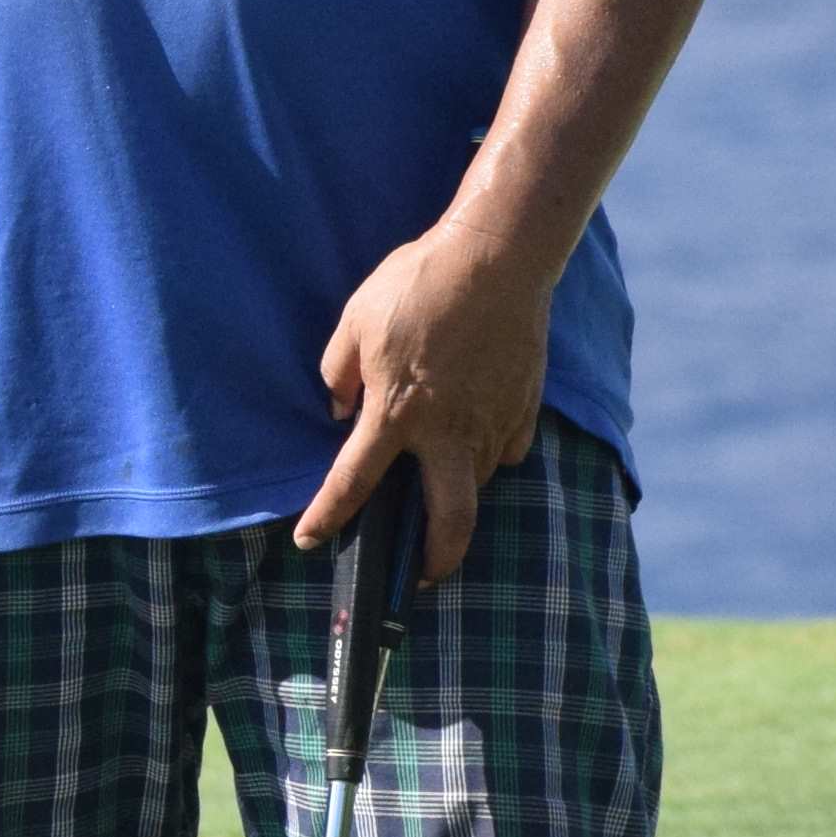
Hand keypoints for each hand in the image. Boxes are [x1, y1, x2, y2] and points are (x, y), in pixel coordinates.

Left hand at [302, 226, 553, 581]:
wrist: (498, 258)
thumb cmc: (417, 285)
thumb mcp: (354, 324)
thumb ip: (338, 375)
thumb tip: (342, 411)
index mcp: (397, 414)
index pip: (353, 483)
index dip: (327, 517)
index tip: (309, 540)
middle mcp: (450, 431)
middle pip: (450, 521)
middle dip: (435, 562)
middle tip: (420, 578)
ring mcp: (495, 422)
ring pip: (478, 484)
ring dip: (456, 498)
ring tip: (436, 496)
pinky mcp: (526, 407)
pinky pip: (507, 450)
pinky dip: (489, 456)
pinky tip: (474, 442)